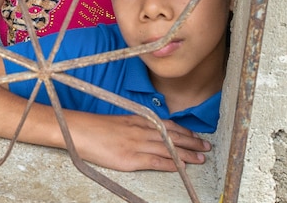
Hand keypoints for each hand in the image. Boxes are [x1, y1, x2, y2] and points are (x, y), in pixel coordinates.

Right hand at [65, 112, 210, 171]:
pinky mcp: (131, 158)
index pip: (167, 125)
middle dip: (192, 142)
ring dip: (187, 154)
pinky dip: (170, 164)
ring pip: (169, 149)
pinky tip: (181, 167)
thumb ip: (134, 124)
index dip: (184, 131)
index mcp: (137, 119)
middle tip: (207, 147)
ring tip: (201, 158)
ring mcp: (137, 144)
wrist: (79, 130)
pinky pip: (156, 161)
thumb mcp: (117, 120)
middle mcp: (141, 130)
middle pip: (172, 136)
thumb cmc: (94, 126)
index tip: (195, 135)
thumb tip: (146, 130)